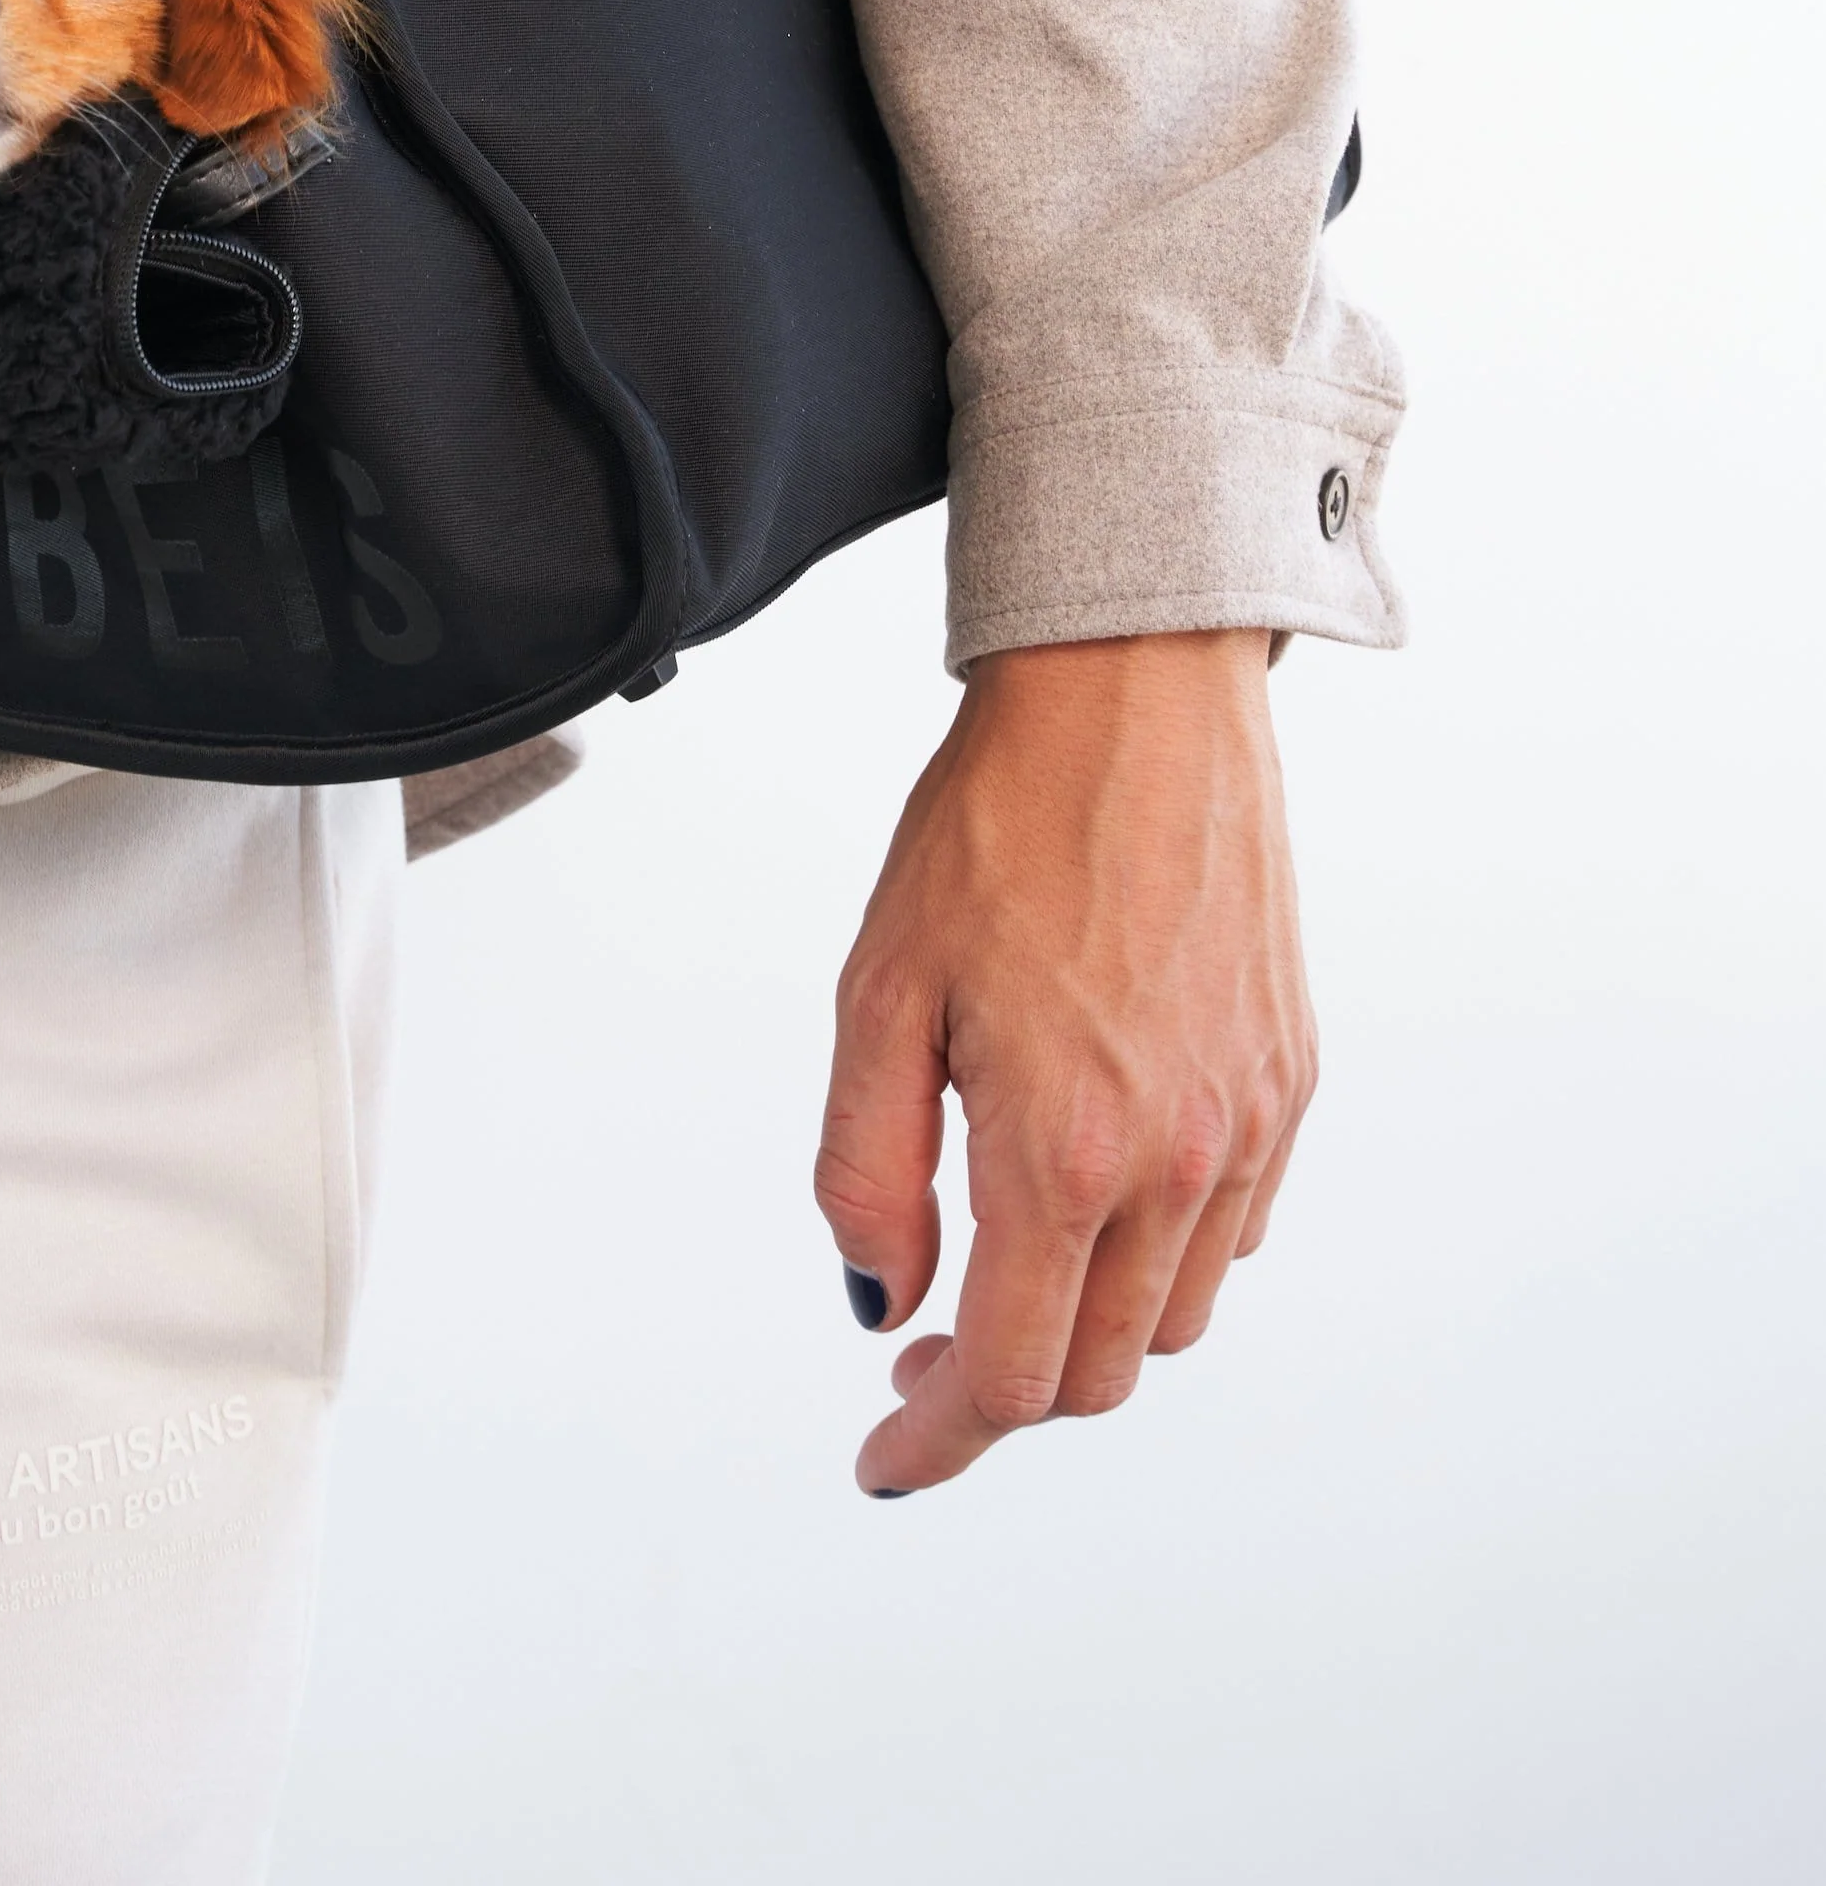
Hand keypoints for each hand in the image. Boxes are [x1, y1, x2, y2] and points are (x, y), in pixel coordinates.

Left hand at [813, 629, 1312, 1493]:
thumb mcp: (880, 992)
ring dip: (1086, 1329)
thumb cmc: (995, 824)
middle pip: (1097, 1374)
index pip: (1012, 1379)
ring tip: (1006, 1265)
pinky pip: (1232, 1232)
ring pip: (1172, 1318)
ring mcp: (1251, 1123)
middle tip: (922, 1349)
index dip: (937, 1443)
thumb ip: (869, 1168)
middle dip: (1002, 1392)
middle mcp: (1180, 1159)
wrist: (1132, 699)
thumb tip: (883, 1301)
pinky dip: (1160, 1257)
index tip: (884, 1461)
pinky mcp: (1290, 1077)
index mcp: (1067, 1151)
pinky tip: (1096, 1193)